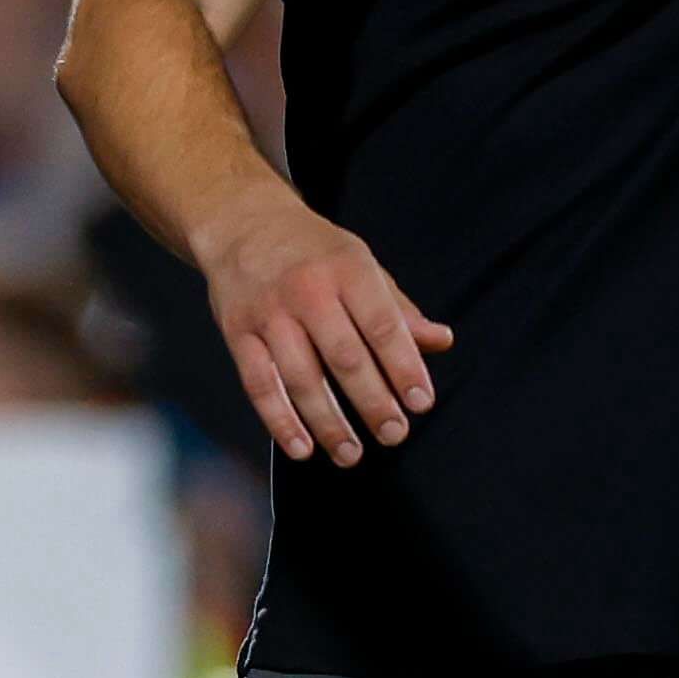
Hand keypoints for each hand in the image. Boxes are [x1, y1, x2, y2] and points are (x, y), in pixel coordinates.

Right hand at [195, 191, 450, 466]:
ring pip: (301, 378)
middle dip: (373, 402)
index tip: (421, 403)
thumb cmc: (314, 251)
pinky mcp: (236, 333)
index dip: (404, 367)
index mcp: (347, 270)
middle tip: (394, 435)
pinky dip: (280, 421)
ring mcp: (268, 313)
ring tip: (352, 454)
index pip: (382, 325)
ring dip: (328, 422)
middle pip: (344, 357)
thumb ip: (399, 310)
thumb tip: (441, 341)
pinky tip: (302, 447)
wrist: (242, 223)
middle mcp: (306, 291)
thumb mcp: (362, 265)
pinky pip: (259, 384)